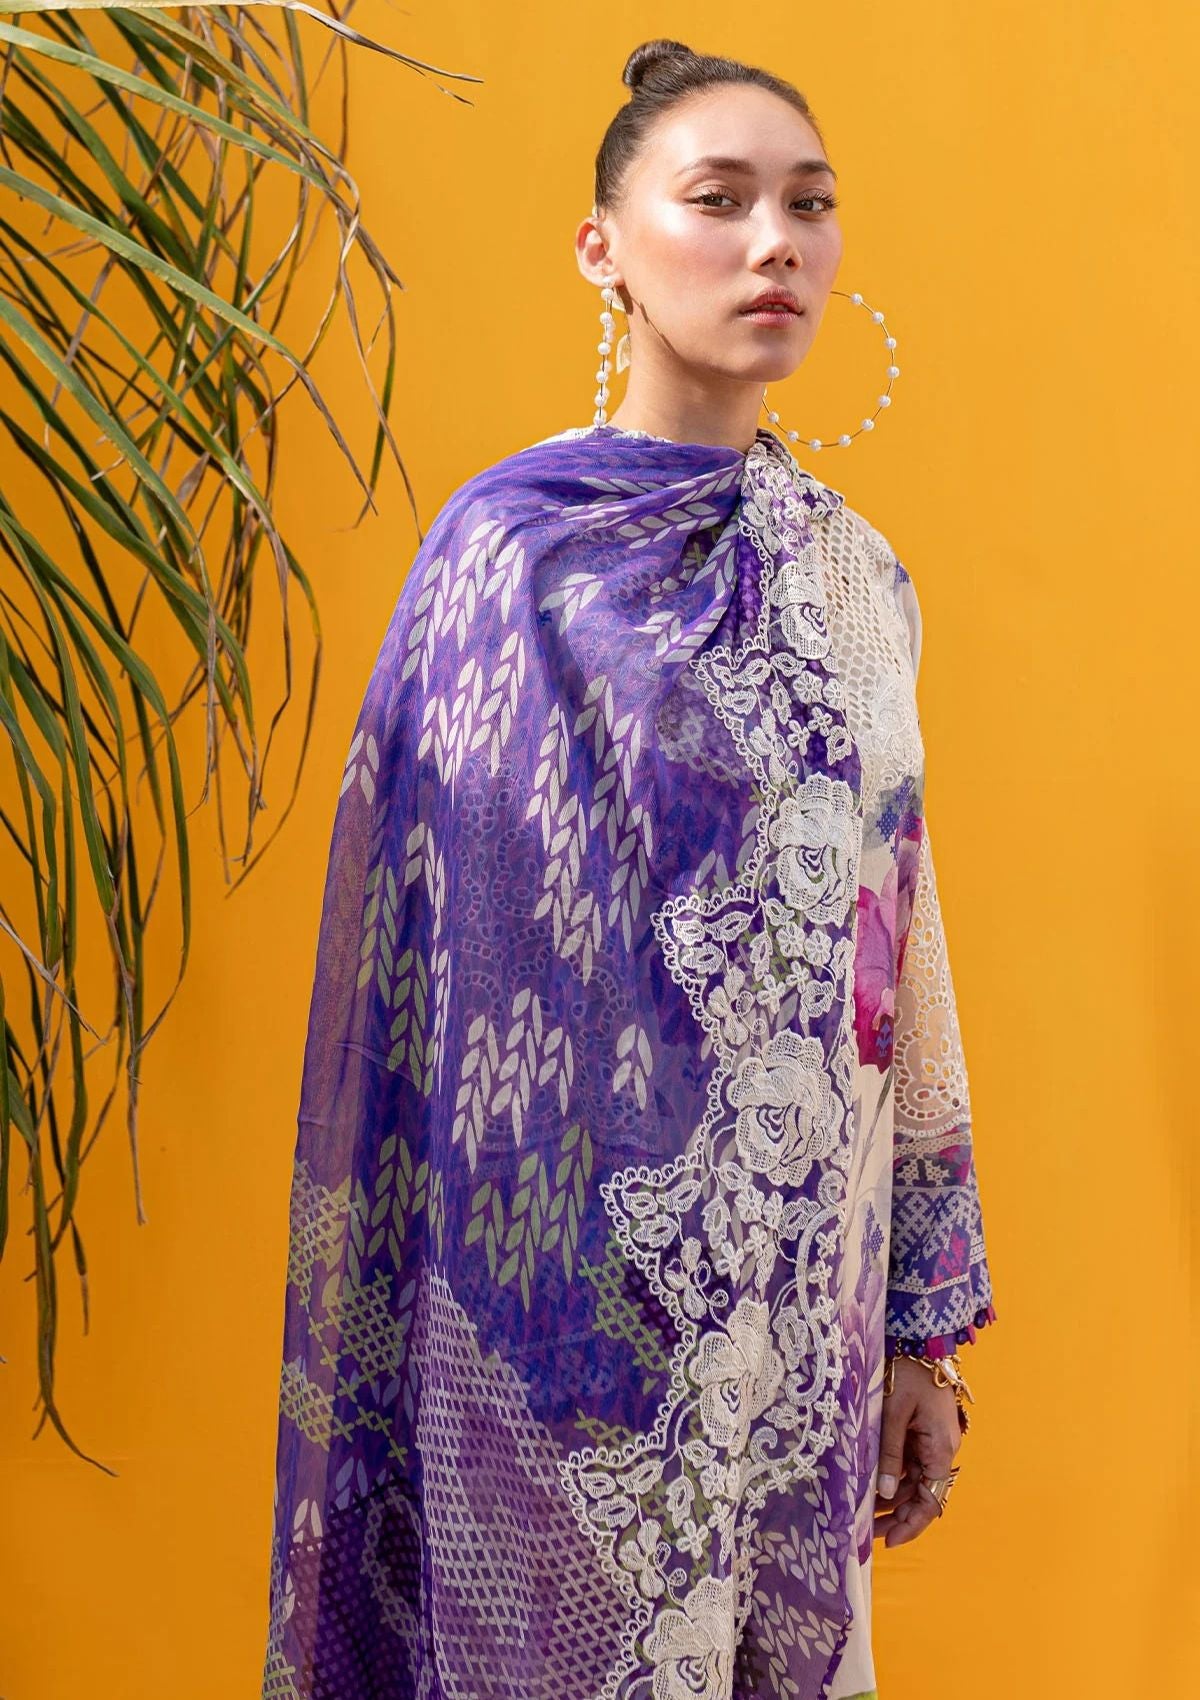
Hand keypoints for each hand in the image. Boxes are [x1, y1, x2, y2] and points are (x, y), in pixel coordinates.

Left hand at [873, 1356, 960, 1546]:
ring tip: (864, 1516)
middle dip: (898, 1517)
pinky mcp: (922, 1431)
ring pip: (914, 1482)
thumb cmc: (907, 1373)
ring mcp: (932, 1441)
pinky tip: (873, 1488)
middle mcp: (941, 1450)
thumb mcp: (894, 1415)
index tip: (888, 1541)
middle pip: (922, 1496)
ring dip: (894, 1500)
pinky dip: (893, 1478)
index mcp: (940, 1449)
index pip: (931, 1502)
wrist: (918, 1341)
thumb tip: (885, 1494)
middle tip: (867, 1533)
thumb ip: (890, 1455)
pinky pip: (909, 1463)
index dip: (911, 1525)